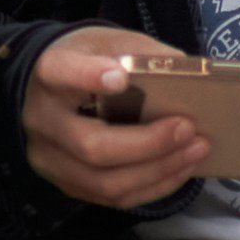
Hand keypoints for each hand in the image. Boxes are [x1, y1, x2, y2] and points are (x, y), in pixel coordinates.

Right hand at [25, 27, 209, 209]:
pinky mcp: (67, 183)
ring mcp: (51, 159)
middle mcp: (43, 121)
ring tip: (196, 151)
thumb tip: (190, 76)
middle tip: (188, 128)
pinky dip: (153, 186)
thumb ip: (144, 54)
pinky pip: (112, 197)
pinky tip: (180, 168)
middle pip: (92, 146)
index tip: (121, 77)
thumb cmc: (91, 59)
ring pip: (104, 181)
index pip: (61, 74)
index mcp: (48, 73)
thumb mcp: (114, 42)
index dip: (88, 77)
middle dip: (148, 143)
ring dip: (158, 170)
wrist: (55, 86)